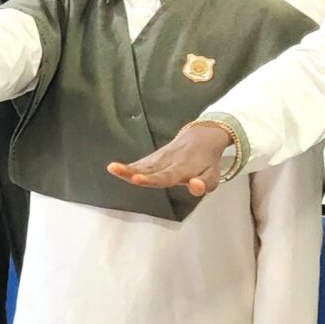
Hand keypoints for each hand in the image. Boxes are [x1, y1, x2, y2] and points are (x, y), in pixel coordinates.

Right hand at [110, 121, 232, 195]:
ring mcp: (158, 158)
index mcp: (182, 168)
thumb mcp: (212, 176)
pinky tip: (115, 169)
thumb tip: (194, 186)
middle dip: (131, 171)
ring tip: (111, 167)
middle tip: (115, 169)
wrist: (201, 136)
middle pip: (147, 170)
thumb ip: (204, 184)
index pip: (164, 177)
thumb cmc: (206, 161)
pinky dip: (128, 167)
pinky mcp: (153, 157)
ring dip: (125, 168)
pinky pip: (140, 163)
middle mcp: (167, 162)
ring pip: (141, 165)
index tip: (137, 179)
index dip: (150, 179)